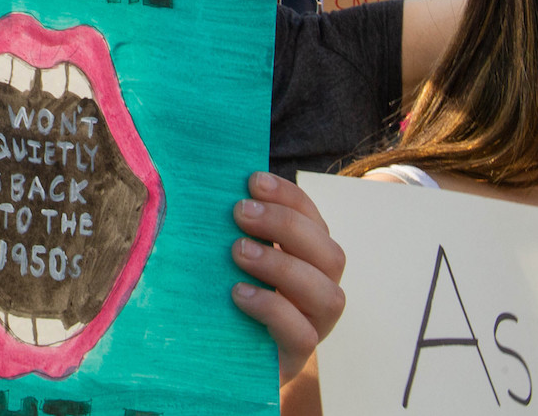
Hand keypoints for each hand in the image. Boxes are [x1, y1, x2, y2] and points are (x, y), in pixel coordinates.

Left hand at [230, 170, 346, 386]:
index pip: (314, 219)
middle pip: (329, 253)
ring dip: (282, 265)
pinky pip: (302, 332)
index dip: (289, 197)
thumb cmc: (224, 294)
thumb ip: (232, 228)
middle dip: (286, 226)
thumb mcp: (228, 257)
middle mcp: (321, 288)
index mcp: (308, 257)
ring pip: (327, 294)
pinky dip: (272, 308)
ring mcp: (314, 324)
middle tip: (240, 213)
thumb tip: (209, 186)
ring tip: (238, 252)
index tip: (253, 180)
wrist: (219, 356)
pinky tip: (238, 293)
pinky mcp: (298, 354)